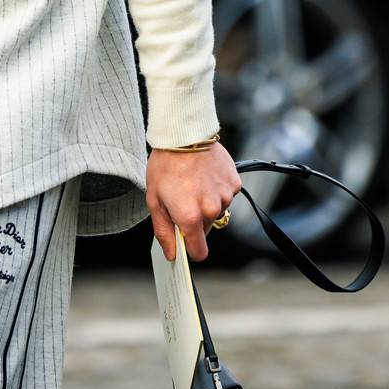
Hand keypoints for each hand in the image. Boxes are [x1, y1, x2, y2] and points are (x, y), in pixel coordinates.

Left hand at [147, 140, 242, 262]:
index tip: (184, 241)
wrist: (183, 134)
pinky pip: (225, 196)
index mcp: (190, 217)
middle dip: (194, 220)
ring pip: (216, 211)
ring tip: (192, 183)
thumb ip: (163, 231)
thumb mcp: (154, 200)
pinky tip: (204, 176)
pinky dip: (216, 190)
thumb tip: (172, 254)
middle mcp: (211, 210)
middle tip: (181, 199)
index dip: (190, 249)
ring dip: (206, 203)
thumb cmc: (165, 165)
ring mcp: (225, 196)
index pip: (199, 251)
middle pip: (206, 229)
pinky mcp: (234, 184)